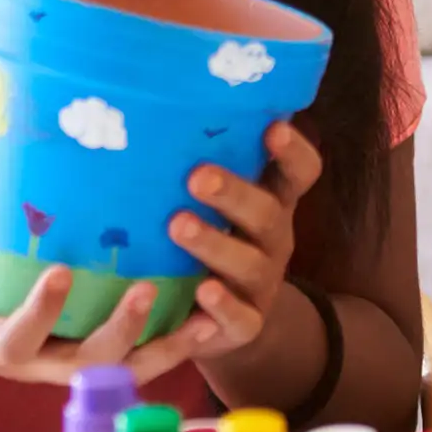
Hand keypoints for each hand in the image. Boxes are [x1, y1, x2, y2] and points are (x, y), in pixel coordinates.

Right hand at [0, 150, 205, 386]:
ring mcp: (63, 364)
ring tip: (206, 314)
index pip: (14, 340)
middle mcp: (32, 363)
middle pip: (82, 365)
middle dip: (119, 332)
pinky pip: (136, 360)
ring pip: (121, 371)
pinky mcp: (87, 356)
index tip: (61, 272)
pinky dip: (174, 343)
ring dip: (165, 347)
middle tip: (147, 288)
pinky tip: (213, 315)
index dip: (39, 313)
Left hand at [168, 121, 322, 364]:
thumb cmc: (201, 243)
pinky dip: (223, 305)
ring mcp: (262, 284)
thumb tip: (133, 107)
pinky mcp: (245, 325)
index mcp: (270, 202)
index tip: (272, 127)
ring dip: (217, 244)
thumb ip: (191, 168)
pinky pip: (241, 318)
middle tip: (197, 175)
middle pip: (269, 213)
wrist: (215, 323)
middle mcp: (273, 240)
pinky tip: (202, 291)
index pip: (299, 172)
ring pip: (252, 264)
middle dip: (234, 193)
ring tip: (178, 226)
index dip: (293, 151)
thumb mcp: (208, 205)